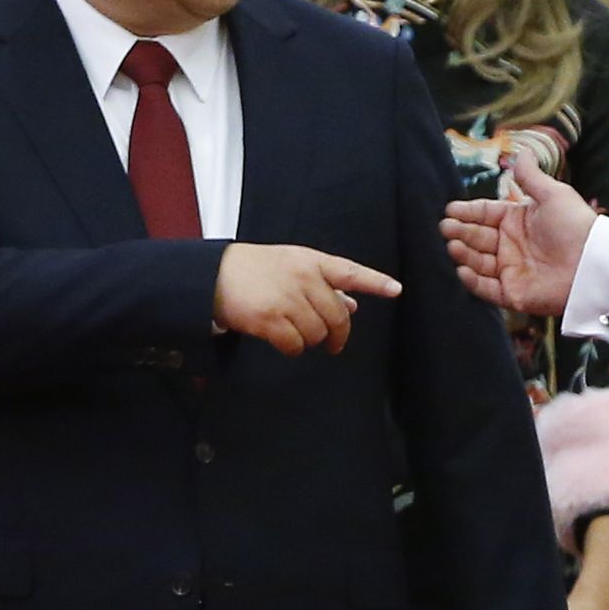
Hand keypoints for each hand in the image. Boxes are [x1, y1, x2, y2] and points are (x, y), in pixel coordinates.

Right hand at [212, 244, 400, 355]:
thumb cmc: (254, 269)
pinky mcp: (268, 319)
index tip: (396, 290)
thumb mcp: (291, 265)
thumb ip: (322, 283)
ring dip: (312, 340)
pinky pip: (295, 345)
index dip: (375, 282)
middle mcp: (302, 277)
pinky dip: (293, 348)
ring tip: (297, 333)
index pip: (350, 272)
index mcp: (311, 261)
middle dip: (338, 333)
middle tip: (333, 343)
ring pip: (318, 333)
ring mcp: (286, 298)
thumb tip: (352, 305)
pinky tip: (285, 342)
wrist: (212, 275)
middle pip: (338, 315)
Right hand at [442, 153, 596, 315]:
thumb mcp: (553, 195)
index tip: (450, 209)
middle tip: (445, 226)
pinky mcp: (513, 294)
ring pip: (477, 261)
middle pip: (477, 237)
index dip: (467, 211)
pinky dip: (472, 281)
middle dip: (460, 231)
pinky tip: (462, 269)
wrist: (593, 264)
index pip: (485, 213)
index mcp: (518, 220)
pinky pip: (486, 288)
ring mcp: (511, 269)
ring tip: (453, 244)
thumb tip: (522, 152)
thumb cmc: (576, 226)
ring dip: (463, 253)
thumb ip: (531, 176)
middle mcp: (511, 245)